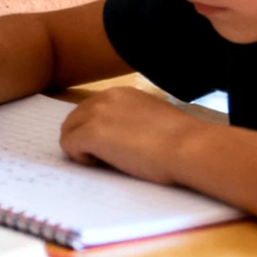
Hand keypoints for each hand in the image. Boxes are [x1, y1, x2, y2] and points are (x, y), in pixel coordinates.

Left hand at [59, 87, 206, 184]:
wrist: (189, 147)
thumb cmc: (181, 140)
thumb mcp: (152, 118)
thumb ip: (131, 119)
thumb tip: (120, 134)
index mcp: (121, 93)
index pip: (91, 109)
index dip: (95, 129)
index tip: (110, 145)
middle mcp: (104, 98)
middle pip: (75, 118)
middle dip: (83, 138)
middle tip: (103, 157)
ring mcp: (95, 115)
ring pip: (68, 131)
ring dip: (80, 147)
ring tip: (103, 161)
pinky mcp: (91, 134)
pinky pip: (68, 145)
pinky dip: (79, 157)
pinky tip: (100, 163)